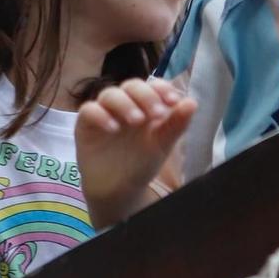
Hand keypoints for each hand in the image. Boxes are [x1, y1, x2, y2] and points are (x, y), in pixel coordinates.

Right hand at [75, 77, 195, 229]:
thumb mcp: (162, 145)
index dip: (162, 89)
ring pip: (110, 94)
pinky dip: (100, 115)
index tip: (174, 101)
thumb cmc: (141, 163)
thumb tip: (193, 102)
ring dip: (124, 104)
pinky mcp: (85, 125)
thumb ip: (176, 124)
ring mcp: (104, 112)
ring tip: (137, 121)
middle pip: (131, 85)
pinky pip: (88, 110)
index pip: (153, 86)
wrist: (119, 191)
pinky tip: (113, 128)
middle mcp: (124, 104)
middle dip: (145, 96)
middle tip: (156, 114)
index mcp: (145, 105)